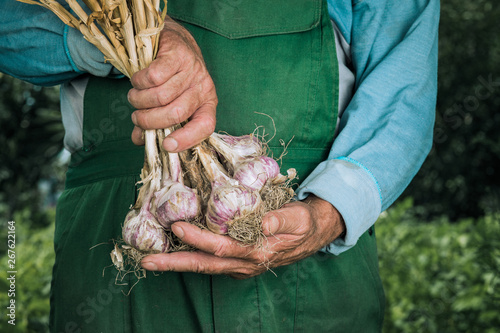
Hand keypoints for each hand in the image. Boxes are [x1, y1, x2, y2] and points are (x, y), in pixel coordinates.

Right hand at [127, 16, 217, 151]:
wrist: (173, 41)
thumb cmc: (171, 79)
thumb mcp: (171, 103)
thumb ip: (157, 123)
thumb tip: (138, 140)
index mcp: (207, 104)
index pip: (205, 126)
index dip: (187, 139)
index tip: (166, 145)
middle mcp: (203, 87)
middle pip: (176, 113)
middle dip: (150, 120)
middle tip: (137, 118)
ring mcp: (192, 69)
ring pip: (161, 96)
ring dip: (140, 101)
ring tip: (135, 98)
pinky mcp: (177, 54)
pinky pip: (153, 77)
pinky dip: (139, 82)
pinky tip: (138, 81)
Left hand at [141, 195, 345, 278]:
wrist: (311, 234)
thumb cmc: (303, 223)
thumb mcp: (299, 217)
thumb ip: (281, 219)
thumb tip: (263, 221)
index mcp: (258, 252)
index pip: (223, 247)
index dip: (199, 240)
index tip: (178, 228)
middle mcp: (244, 263)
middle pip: (205, 265)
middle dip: (174, 263)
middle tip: (147, 260)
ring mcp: (239, 264)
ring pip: (204, 265)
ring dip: (176, 263)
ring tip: (151, 259)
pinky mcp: (237, 259)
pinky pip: (209, 261)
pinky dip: (189, 257)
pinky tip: (172, 251)